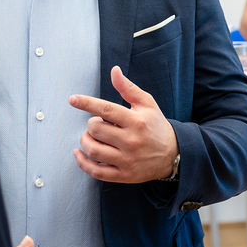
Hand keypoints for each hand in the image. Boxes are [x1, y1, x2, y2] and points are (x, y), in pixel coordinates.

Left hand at [69, 66, 178, 182]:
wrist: (173, 154)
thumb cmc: (156, 125)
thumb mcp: (146, 103)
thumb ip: (128, 88)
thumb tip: (114, 70)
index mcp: (136, 121)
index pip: (106, 109)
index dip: (86, 103)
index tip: (73, 99)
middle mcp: (131, 141)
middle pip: (96, 130)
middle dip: (90, 124)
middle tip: (97, 123)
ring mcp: (127, 160)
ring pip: (94, 150)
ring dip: (85, 141)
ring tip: (91, 136)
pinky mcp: (124, 175)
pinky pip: (97, 172)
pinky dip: (82, 163)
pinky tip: (79, 153)